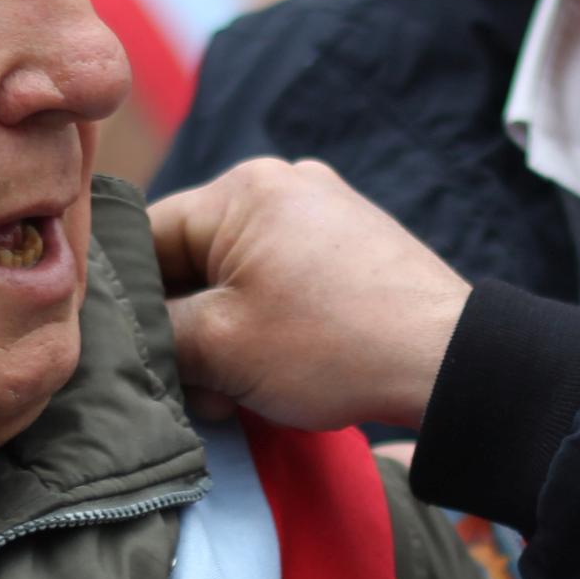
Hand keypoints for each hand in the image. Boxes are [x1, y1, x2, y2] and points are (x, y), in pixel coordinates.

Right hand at [148, 159, 471, 429]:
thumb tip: (134, 336)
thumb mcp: (221, 346)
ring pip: (238, 278)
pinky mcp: (354, 248)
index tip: (135, 353)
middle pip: (195, 258)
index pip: (148, 236)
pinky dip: (267, 328)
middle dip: (186, 328)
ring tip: (237, 394)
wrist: (449, 364)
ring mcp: (326, 213)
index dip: (130, 301)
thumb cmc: (335, 347)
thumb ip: (159, 332)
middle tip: (194, 389)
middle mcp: (285, 184)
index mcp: (244, 188)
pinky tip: (275, 377)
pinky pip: (283, 282)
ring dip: (225, 339)